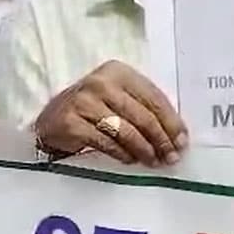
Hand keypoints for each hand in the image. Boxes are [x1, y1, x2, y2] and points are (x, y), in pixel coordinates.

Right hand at [33, 60, 187, 166]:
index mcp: (117, 71)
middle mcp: (99, 82)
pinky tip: (129, 160)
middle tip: (171, 157)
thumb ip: (144, 108)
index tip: (182, 142)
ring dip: (144, 150)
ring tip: (153, 162)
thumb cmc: (92, 110)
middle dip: (161, 140)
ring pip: (126, 131)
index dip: (172, 122)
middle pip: (142, 116)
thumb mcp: (118, 98)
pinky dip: (121, 154)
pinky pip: (106, 142)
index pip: (154, 98)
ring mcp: (83, 102)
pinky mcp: (71, 123)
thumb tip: (176, 136)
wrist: (50, 120)